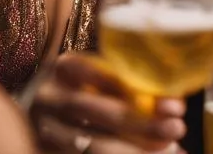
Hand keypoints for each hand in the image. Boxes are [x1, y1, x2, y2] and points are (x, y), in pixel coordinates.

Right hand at [27, 53, 185, 153]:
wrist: (36, 112)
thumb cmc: (79, 90)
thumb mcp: (96, 76)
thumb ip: (127, 84)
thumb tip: (173, 107)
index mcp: (64, 67)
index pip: (106, 77)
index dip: (143, 93)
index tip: (176, 107)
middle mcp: (49, 98)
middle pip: (101, 114)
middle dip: (144, 126)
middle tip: (176, 130)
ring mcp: (43, 132)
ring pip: (93, 147)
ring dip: (134, 152)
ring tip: (170, 152)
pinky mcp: (43, 153)